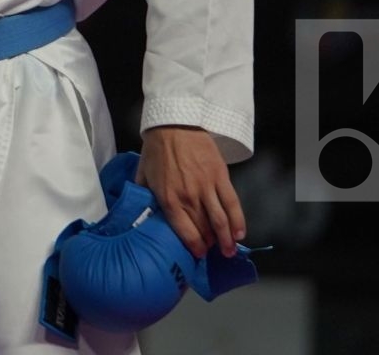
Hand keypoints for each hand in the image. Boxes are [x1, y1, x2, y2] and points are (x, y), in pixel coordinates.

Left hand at [135, 125, 246, 259]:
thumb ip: (142, 196)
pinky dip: (238, 221)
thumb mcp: (143, 174)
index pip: (185, 231)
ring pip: (221, 221)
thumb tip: (138, 214)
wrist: (174, 124)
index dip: (193, 247)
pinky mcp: (220, 176)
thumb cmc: (157, 150)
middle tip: (214, 252)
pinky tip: (239, 233)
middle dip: (210, 244)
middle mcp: (189, 196)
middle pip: (204, 229)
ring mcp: (206, 187)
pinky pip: (232, 203)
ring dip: (227, 239)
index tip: (197, 254)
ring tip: (229, 251)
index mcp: (168, 198)